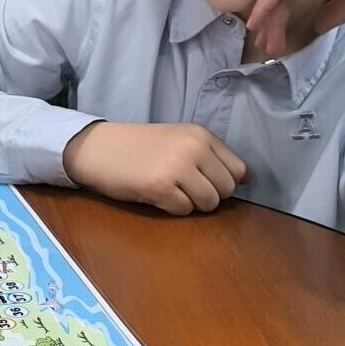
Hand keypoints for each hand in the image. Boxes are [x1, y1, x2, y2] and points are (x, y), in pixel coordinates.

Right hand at [62, 121, 246, 214]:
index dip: (223, 182)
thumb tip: (246, 179)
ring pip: (209, 203)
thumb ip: (209, 155)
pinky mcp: (161, 187)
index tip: (202, 181)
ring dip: (191, 203)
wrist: (98, 149)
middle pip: (227, 190)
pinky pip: (184, 211)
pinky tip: (155, 194)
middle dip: (208, 195)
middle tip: (182, 187)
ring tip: (169, 190)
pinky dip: (171, 208)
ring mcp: (178, 168)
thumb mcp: (177, 139)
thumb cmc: (138, 147)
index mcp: (201, 135)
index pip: (239, 170)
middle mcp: (194, 148)